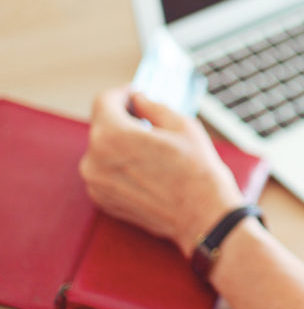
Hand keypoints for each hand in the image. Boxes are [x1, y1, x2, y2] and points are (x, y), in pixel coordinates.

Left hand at [79, 86, 243, 255]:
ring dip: (121, 143)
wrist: (202, 215)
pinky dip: (120, 165)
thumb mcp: (182, 125)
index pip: (104, 101)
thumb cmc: (196, 170)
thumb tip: (139, 100)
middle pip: (103, 125)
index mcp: (113, 136)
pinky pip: (105, 171)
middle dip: (123, 119)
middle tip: (149, 120)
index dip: (122, 93)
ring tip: (151, 148)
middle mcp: (94, 160)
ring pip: (103, 149)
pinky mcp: (102, 200)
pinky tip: (147, 169)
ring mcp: (95, 183)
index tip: (135, 95)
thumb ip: (152, 107)